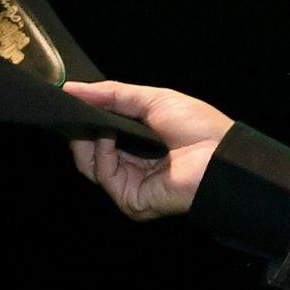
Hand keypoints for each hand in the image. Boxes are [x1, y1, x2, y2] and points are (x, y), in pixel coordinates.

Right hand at [64, 80, 234, 219]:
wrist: (219, 153)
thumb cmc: (196, 126)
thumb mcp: (151, 99)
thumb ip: (112, 94)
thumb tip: (70, 88)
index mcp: (140, 147)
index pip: (100, 137)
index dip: (85, 120)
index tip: (69, 100)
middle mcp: (134, 168)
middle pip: (89, 153)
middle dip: (81, 130)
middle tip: (74, 110)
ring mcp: (131, 187)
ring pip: (89, 165)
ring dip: (89, 139)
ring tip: (98, 122)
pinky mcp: (132, 201)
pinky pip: (103, 176)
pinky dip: (101, 153)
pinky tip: (109, 136)